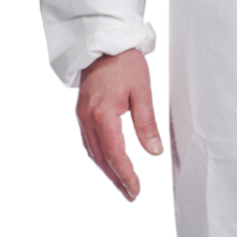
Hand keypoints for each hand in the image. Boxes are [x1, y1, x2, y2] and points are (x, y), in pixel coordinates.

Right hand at [75, 48, 161, 200]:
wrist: (102, 42)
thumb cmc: (124, 63)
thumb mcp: (142, 92)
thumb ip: (147, 124)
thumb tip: (154, 151)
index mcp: (102, 114)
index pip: (116, 154)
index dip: (126, 175)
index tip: (136, 190)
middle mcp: (87, 118)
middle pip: (102, 158)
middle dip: (116, 179)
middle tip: (132, 194)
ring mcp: (81, 116)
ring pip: (93, 152)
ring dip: (107, 170)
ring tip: (122, 184)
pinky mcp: (82, 112)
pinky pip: (89, 142)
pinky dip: (100, 156)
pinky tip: (110, 162)